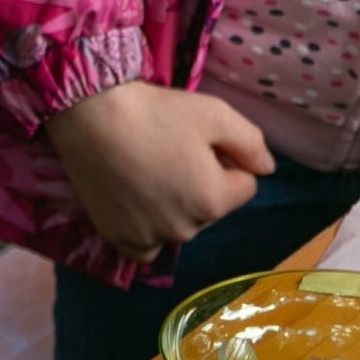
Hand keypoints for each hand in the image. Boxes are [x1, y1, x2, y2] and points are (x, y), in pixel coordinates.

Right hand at [45, 80, 274, 262]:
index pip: (245, 186)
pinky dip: (150, 230)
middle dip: (205, 183)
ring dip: (177, 205)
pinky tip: (140, 201)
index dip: (229, 160)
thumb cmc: (158, 113)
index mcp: (213, 201)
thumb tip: (267, 169)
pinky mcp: (117, 238)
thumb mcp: (216, 114)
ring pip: (181, 224)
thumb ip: (252, 144)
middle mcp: (184, 230)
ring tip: (153, 169)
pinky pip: (147, 246)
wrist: (92, 118)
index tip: (204, 142)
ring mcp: (148, 239)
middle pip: (212, 207)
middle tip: (175, 151)